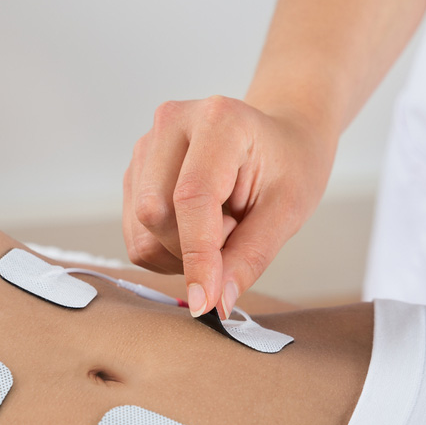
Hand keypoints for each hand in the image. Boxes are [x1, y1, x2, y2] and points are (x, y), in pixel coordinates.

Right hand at [122, 95, 334, 317]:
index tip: (205, 302)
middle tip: (236, 233)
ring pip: (141, 231)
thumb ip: (251, 257)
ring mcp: (146, 146)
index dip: (196, 255)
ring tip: (220, 225)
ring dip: (180, 251)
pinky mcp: (135, 172)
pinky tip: (198, 226)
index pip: (191, 197)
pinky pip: (137, 236)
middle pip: (154, 215)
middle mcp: (171, 123)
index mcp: (218, 120)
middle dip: (192, 249)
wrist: (279, 139)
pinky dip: (168, 249)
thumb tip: (216, 304)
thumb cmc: (290, 166)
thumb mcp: (288, 211)